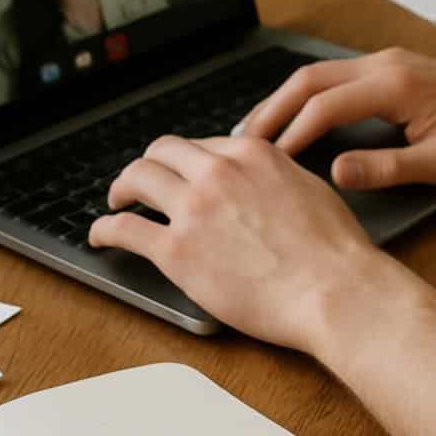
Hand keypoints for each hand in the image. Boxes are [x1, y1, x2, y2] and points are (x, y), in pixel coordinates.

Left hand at [89, 134, 399, 352]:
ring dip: (121, 189)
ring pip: (137, 179)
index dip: (186, 162)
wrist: (334, 289)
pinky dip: (104, 229)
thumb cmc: (334, 251)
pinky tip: (101, 235)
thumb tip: (261, 181)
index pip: (202, 146)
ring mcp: (194, 209)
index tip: (180, 176)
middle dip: (148, 165)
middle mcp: (218, 171)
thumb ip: (276, 176)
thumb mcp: (309, 188)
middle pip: (162, 153)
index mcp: (252, 153)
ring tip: (117, 203)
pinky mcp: (177, 250)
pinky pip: (124, 230)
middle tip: (141, 183)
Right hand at [237, 48, 435, 189]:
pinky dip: (306, 97)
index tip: (267, 164)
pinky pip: (335, 78)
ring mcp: (386, 62)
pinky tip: (293, 120)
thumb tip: (336, 173)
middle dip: (271, 109)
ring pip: (318, 75)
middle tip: (240, 144)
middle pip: (309, 80)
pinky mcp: (390, 69)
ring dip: (284, 101)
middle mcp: (385, 65)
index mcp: (395, 85)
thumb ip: (387, 168)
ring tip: (255, 133)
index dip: (291, 135)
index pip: (324, 106)